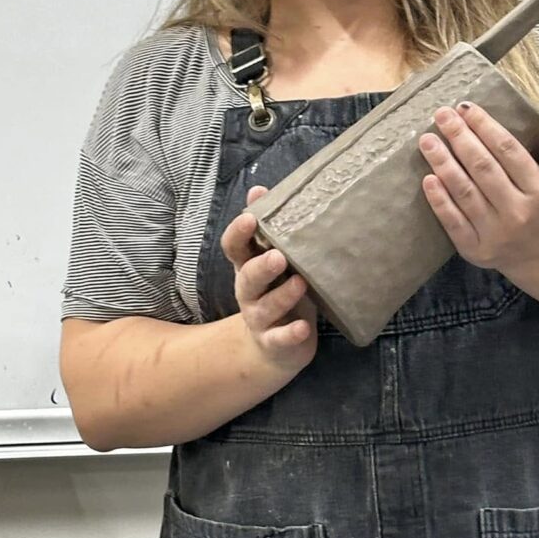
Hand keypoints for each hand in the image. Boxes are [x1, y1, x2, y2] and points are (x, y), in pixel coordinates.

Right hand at [220, 186, 316, 371]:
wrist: (275, 348)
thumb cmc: (279, 290)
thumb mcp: (272, 258)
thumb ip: (267, 228)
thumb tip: (258, 189)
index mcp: (247, 267)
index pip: (234, 248)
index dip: (238, 233)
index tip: (251, 219)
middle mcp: (248, 292)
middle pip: (247, 278)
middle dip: (260, 267)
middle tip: (279, 256)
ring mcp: (260, 319)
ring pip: (264, 308)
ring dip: (281, 296)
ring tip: (300, 283)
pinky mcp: (275, 342)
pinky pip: (279, 339)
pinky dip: (290, 335)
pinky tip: (304, 328)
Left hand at [418, 103, 538, 275]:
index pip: (508, 151)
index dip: (485, 127)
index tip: (466, 108)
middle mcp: (518, 212)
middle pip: (483, 168)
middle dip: (460, 138)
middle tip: (442, 115)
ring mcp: (495, 233)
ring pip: (464, 192)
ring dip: (443, 163)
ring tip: (427, 140)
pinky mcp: (475, 249)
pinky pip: (453, 222)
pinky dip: (439, 200)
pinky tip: (427, 178)